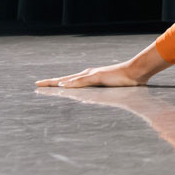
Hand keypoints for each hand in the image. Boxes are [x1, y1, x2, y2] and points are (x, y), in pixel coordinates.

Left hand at [37, 48, 165, 88]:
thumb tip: (100, 102)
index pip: (72, 81)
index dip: (59, 83)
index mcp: (91, 77)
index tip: (49, 85)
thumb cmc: (127, 81)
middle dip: (51, 82)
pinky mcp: (97, 77)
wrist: (137, 72)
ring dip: (56, 82)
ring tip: (43, 84)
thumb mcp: (112, 89)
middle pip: (66, 79)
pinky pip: (82, 81)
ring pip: (70, 79)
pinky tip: (62, 85)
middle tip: (37, 84)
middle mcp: (89, 74)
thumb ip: (105, 93)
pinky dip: (71, 83)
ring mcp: (92, 75)